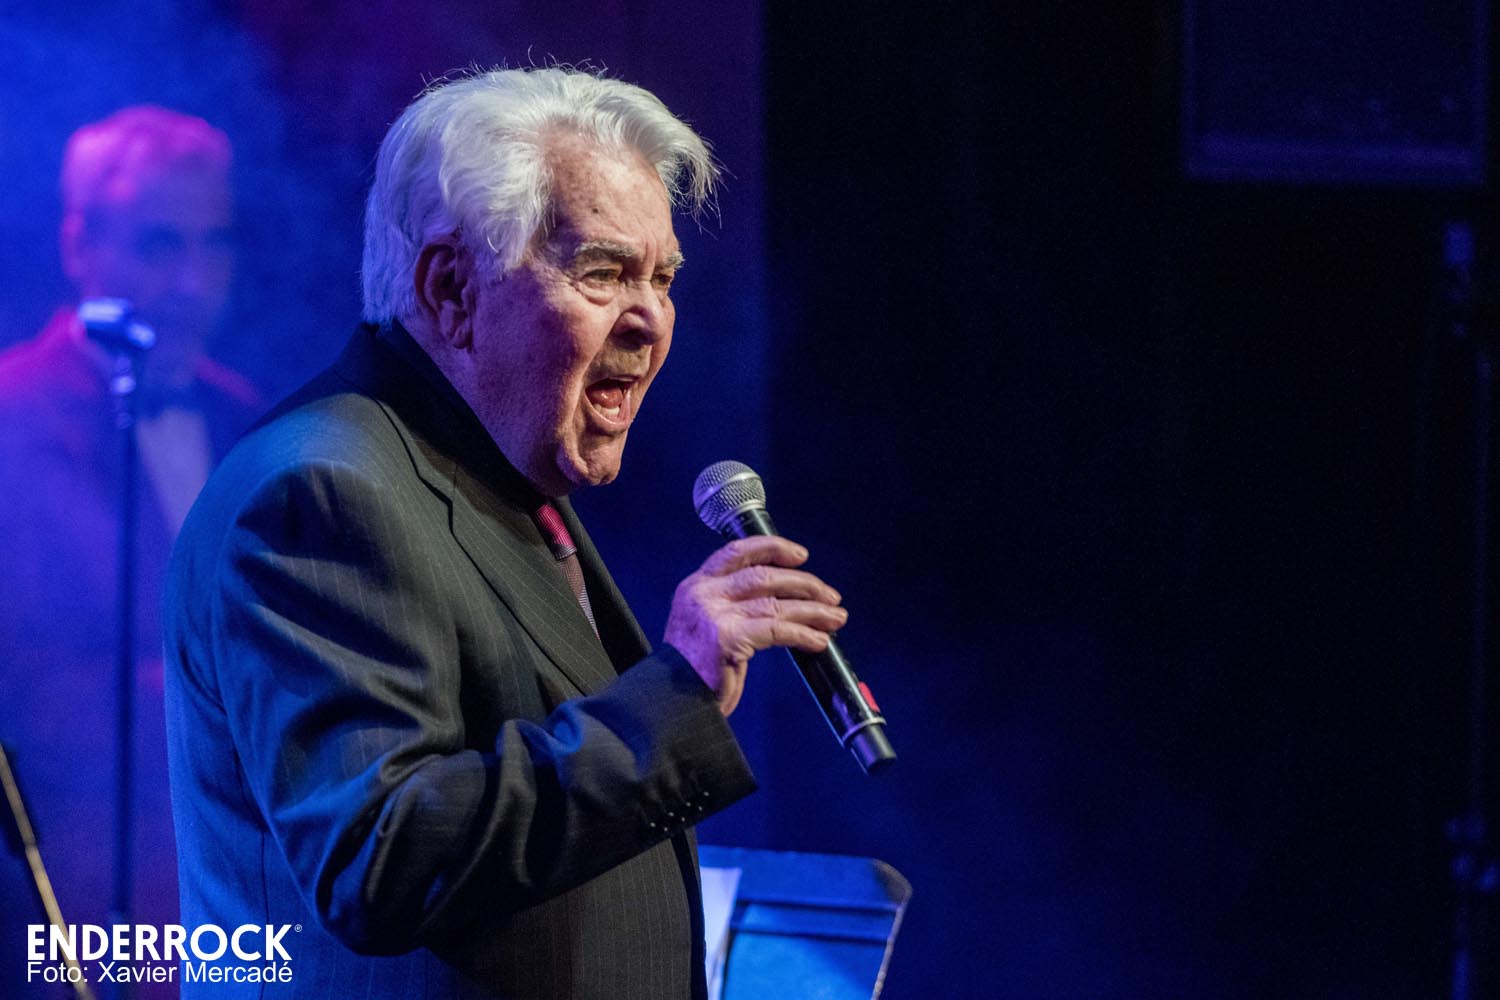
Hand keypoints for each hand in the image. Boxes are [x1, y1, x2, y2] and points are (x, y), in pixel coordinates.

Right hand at [663, 536, 847, 715]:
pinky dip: (803, 634)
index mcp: (696, 585)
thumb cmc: (694, 668)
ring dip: (812, 610)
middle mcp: (703, 594)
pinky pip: (777, 631)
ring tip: (835, 617)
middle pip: (764, 576)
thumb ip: (733, 604)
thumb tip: (784, 598)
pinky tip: (818, 640)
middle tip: (831, 596)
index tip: (800, 555)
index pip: (737, 552)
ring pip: (775, 603)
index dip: (772, 548)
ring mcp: (714, 615)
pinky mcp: (727, 639)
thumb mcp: (706, 624)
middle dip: (804, 584)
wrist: (672, 701)